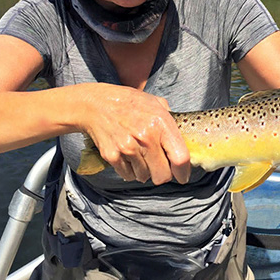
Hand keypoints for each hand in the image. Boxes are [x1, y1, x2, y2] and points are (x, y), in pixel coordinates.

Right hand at [75, 83, 189, 184]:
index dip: (183, 172)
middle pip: (162, 175)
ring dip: (145, 171)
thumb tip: (182, 140)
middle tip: (159, 166)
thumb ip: (171, 121)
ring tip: (140, 154)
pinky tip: (128, 155)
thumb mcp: (156, 103)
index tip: (183, 176)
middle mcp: (146, 137)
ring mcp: (128, 148)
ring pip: (145, 177)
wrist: (96, 104)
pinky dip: (130, 170)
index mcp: (161, 123)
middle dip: (163, 174)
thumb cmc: (129, 103)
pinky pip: (128, 175)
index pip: (180, 158)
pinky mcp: (112, 156)